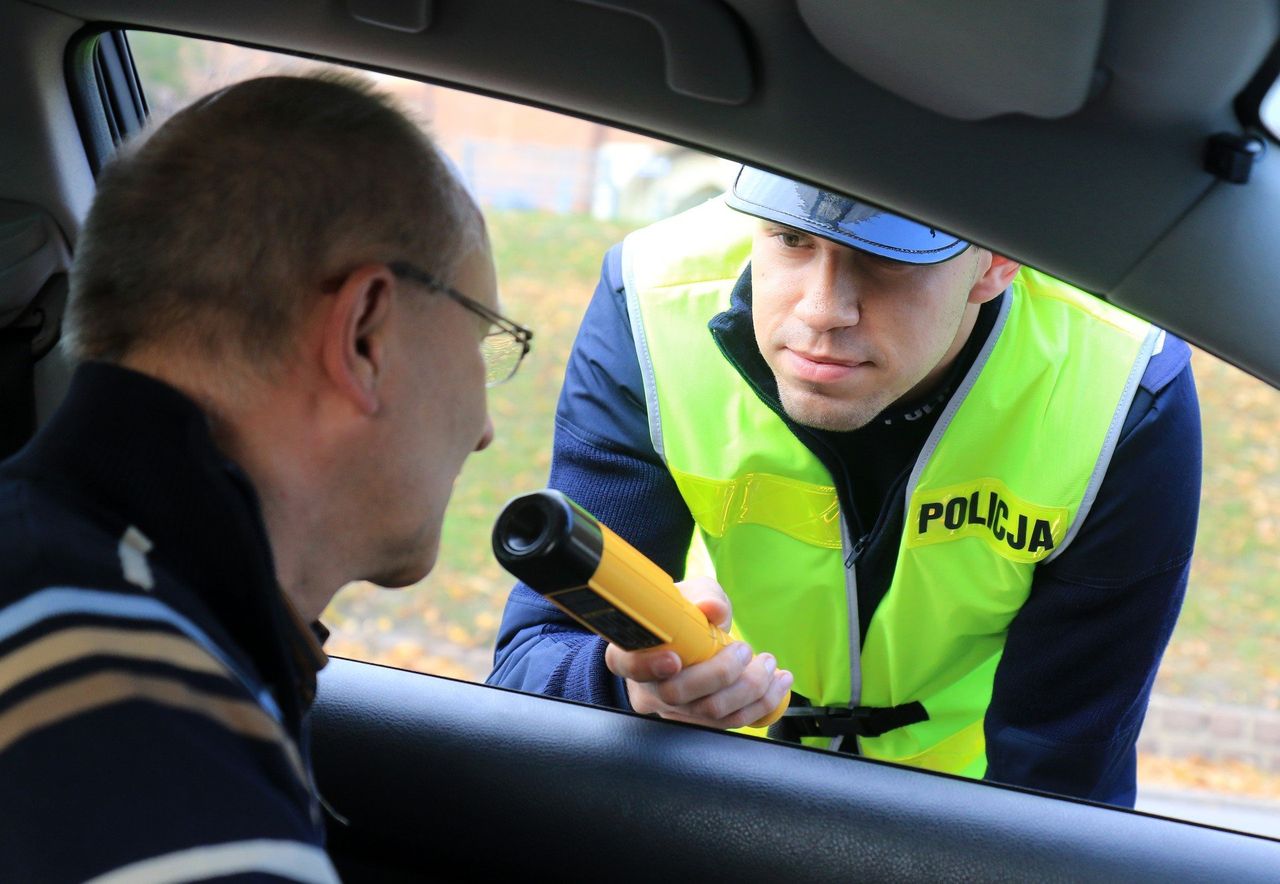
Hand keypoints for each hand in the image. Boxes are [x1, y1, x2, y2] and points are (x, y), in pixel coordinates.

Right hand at [604, 576, 793, 728]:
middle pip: (677, 694)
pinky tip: (778, 683)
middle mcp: (648, 688)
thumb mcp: (690, 596)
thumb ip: (702, 596)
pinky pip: (730, 723)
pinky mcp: (700, 723)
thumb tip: (713, 608)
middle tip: (745, 649)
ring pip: (708, 713)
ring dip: (750, 690)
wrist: (691, 639)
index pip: (626, 665)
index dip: (647, 666)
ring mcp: (673, 711)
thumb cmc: (683, 616)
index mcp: (631, 652)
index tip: (675, 659)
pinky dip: (761, 704)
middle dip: (721, 673)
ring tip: (769, 665)